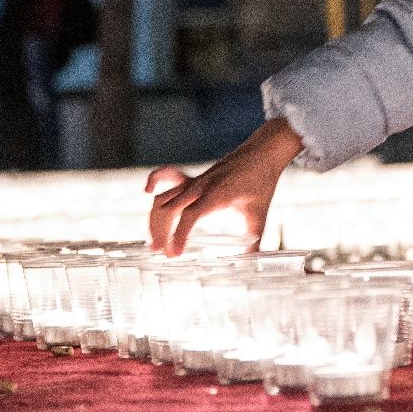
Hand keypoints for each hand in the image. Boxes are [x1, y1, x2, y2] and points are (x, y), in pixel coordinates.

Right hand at [146, 117, 304, 256]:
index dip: (178, 235)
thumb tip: (252, 259)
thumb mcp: (258, 213)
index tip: (174, 253)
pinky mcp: (194, 177)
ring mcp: (195, 180)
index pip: (190, 215)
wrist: (264, 152)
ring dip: (155, 219)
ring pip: (164, 197)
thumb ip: (254, 239)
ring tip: (155, 241)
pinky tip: (148, 191)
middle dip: (161, 232)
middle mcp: (201, 186)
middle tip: (163, 253)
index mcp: (216, 195)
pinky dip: (155, 180)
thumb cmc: (262, 181)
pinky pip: (168, 175)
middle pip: (169, 208)